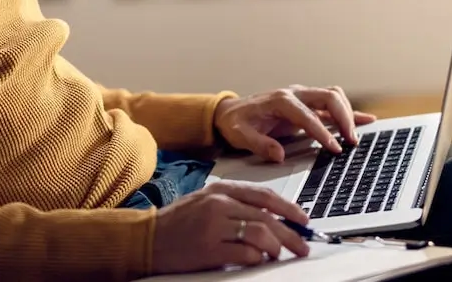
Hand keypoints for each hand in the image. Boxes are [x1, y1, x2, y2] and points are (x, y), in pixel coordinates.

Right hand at [151, 181, 311, 272]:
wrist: (148, 238)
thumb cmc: (177, 222)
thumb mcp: (205, 201)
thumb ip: (234, 204)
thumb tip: (271, 216)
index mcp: (220, 190)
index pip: (264, 195)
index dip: (289, 208)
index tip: (303, 220)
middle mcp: (218, 204)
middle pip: (268, 216)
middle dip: (291, 233)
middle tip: (303, 245)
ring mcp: (214, 226)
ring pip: (261, 233)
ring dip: (277, 247)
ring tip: (279, 255)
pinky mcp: (210, 249)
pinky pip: (246, 253)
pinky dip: (259, 258)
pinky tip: (259, 261)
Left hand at [214, 85, 376, 161]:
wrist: (230, 112)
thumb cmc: (236, 123)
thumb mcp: (240, 136)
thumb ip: (259, 144)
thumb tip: (278, 154)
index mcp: (280, 101)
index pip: (307, 115)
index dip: (322, 132)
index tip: (334, 149)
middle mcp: (294, 94)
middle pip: (328, 97)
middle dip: (344, 118)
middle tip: (351, 141)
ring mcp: (302, 97)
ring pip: (333, 96)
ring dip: (348, 113)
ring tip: (355, 136)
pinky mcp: (307, 104)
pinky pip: (332, 104)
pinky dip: (349, 111)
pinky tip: (366, 120)